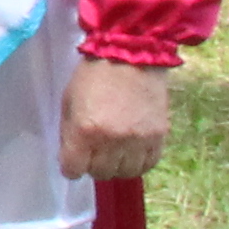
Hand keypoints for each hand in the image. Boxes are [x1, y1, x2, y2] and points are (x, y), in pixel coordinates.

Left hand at [60, 57, 170, 181]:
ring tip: (113, 151)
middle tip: (93, 151)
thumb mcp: (69, 102)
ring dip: (116, 165)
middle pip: (100, 173)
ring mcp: (138, 140)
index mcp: (85, 130)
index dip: (71, 167)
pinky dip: (138, 162)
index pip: (74, 170)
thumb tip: (71, 159)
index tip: (73, 160)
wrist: (131, 55)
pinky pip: (149, 164)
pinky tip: (132, 151)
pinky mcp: (159, 136)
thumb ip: (69, 133)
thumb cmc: (93, 76)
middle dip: (93, 165)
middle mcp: (112, 141)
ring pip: (125, 173)